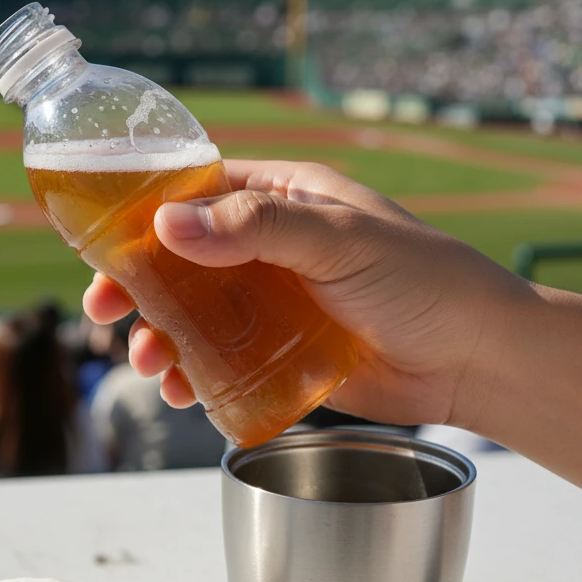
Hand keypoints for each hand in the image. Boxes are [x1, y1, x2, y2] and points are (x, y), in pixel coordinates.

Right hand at [83, 159, 532, 428]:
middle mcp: (276, 249)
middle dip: (140, 287)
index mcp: (288, 200)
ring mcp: (277, 304)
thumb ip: (257, 229)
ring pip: (198, 314)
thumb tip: (167, 226)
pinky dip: (195, 372)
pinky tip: (181, 389)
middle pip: (185, 260)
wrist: (476, 360)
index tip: (106, 244)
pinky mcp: (285, 354)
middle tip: (104, 312)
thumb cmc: (424, 281)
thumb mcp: (340, 240)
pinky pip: (225, 359)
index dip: (147, 215)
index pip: (201, 192)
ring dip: (162, 335)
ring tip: (150, 362)